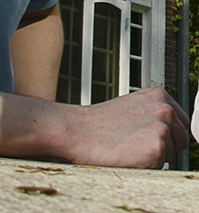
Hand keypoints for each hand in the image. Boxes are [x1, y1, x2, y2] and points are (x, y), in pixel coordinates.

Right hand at [66, 88, 189, 167]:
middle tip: (136, 140)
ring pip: (174, 153)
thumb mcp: (133, 106)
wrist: (78, 132)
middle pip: (181, 139)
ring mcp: (162, 127)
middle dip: (165, 144)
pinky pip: (163, 165)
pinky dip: (149, 165)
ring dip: (157, 155)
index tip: (147, 133)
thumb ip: (154, 112)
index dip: (165, 132)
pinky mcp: (157, 147)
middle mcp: (164, 109)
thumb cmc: (102, 123)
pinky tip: (130, 154)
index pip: (180, 122)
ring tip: (132, 146)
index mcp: (159, 95)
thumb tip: (171, 125)